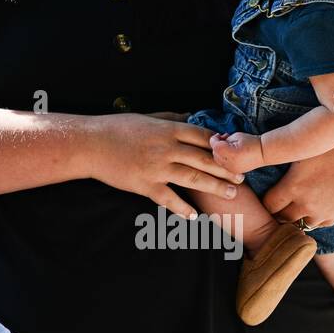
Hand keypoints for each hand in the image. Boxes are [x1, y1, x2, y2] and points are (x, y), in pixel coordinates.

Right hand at [88, 113, 245, 219]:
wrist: (90, 144)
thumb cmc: (116, 128)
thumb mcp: (147, 117)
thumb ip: (170, 118)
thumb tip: (191, 116)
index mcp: (169, 129)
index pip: (204, 137)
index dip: (222, 145)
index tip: (235, 152)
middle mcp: (167, 148)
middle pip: (205, 159)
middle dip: (226, 169)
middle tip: (243, 177)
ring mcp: (157, 168)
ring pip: (193, 178)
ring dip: (215, 187)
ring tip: (231, 194)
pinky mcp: (144, 185)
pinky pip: (168, 199)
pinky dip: (182, 208)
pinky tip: (194, 216)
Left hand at [210, 132, 265, 174]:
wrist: (264, 153)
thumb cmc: (251, 142)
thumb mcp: (237, 136)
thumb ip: (225, 139)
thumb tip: (217, 141)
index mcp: (232, 154)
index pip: (216, 147)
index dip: (214, 140)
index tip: (217, 135)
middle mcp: (230, 164)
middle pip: (215, 154)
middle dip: (217, 146)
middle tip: (224, 139)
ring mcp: (232, 169)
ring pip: (218, 160)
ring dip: (220, 153)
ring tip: (228, 146)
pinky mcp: (233, 172)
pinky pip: (223, 165)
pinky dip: (223, 158)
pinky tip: (230, 153)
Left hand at [263, 131, 333, 228]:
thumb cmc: (330, 144)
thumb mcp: (299, 149)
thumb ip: (273, 159)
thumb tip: (243, 160)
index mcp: (294, 187)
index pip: (267, 206)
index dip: (265, 200)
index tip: (265, 194)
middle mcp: (307, 204)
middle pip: (281, 218)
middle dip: (276, 211)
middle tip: (276, 201)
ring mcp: (323, 212)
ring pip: (298, 224)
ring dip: (294, 216)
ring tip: (294, 203)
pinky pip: (317, 225)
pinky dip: (312, 218)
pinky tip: (312, 205)